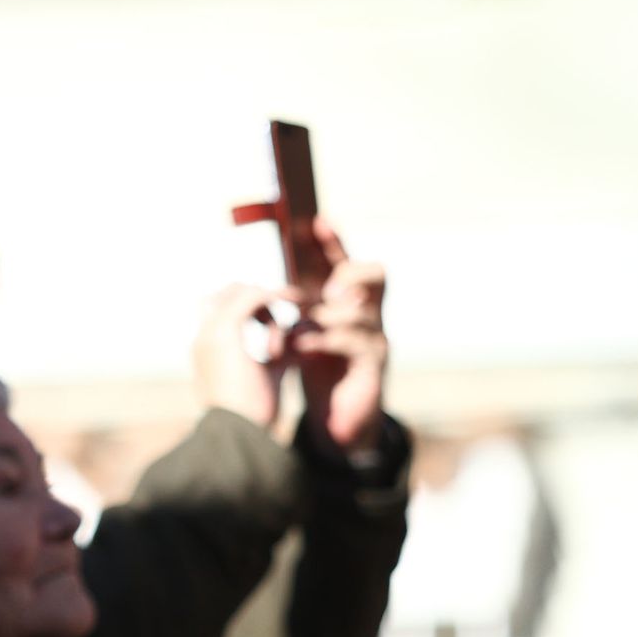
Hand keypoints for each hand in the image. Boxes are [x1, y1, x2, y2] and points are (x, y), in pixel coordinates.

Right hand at [193, 283, 292, 427]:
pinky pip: (253, 297)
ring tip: (296, 308)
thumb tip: (304, 341)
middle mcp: (204, 339)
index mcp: (209, 353)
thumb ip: (283, 355)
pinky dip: (276, 294)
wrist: (239, 434)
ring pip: (239, 292)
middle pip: (226, 295)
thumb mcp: (271, 377)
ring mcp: (210, 333)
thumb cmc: (254, 416)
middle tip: (290, 307)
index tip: (281, 323)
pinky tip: (297, 300)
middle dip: (259, 298)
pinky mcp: (225, 331)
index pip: (223, 313)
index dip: (255, 310)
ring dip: (269, 299)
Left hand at [289, 218, 388, 454]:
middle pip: (374, 274)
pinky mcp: (374, 363)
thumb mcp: (304, 329)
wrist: (337, 414)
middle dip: (347, 274)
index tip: (314, 222)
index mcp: (347, 300)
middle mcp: (368, 313)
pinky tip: (301, 346)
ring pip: (360, 310)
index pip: (343, 262)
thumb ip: (296, 305)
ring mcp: (375, 337)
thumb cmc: (319, 367)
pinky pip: (355, 341)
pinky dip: (324, 340)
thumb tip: (261, 282)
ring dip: (325, 316)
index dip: (332, 242)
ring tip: (298, 330)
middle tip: (324, 292)